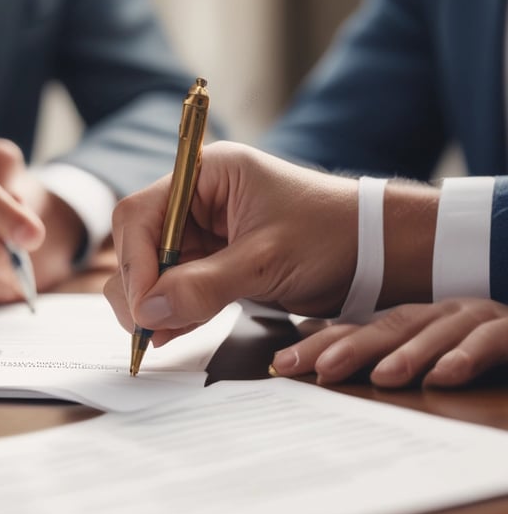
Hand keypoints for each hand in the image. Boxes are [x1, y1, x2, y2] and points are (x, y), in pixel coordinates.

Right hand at [104, 141, 360, 344]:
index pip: (141, 214)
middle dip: (139, 286)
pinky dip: (173, 310)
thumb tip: (147, 312)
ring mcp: (206, 231)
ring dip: (153, 303)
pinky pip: (179, 285)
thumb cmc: (332, 236)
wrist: (378, 252)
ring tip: (156, 338)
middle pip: (141, 241)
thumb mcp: (265, 261)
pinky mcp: (215, 259)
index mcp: (207, 175)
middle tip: (145, 328)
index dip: (134, 261)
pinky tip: (169, 333)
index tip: (143, 306)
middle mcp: (199, 199)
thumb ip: (203, 286)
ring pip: (155, 267)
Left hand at [270, 298, 507, 387]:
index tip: (282, 365)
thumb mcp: (419, 349)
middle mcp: (433, 315)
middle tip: (317, 367)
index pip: (355, 331)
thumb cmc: (471, 343)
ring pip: (432, 332)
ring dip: (406, 353)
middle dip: (348, 348)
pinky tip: (444, 375)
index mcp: (409, 321)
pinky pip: (488, 342)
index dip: (318, 345)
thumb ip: (373, 349)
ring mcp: (472, 321)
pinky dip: (465, 356)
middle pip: (385, 328)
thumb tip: (314, 349)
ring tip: (380, 376)